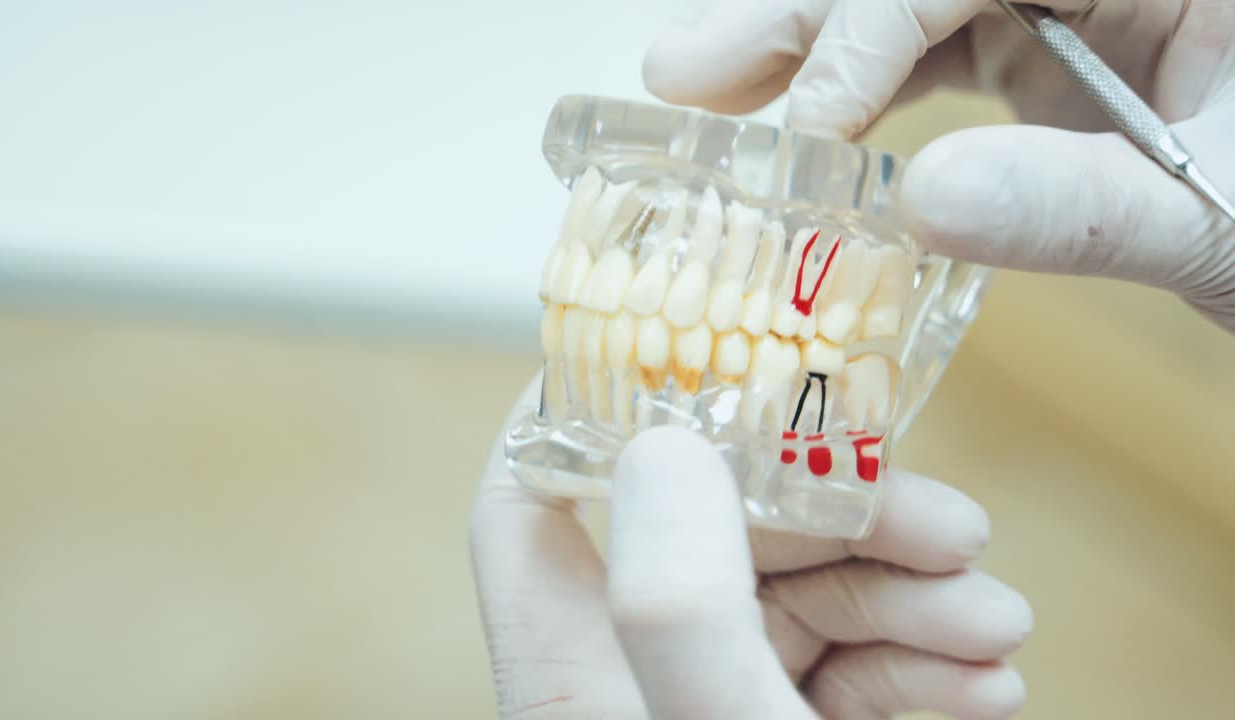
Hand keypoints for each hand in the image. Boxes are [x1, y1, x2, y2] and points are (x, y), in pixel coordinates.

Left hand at [470, 379, 1031, 718]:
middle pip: (704, 533)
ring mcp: (709, 715)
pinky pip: (844, 668)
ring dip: (902, 587)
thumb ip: (679, 601)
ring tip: (990, 622)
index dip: (583, 411)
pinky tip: (981, 683)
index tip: (683, 345)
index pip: (528, 507)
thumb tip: (659, 443)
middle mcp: (630, 689)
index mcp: (568, 683)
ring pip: (793, 594)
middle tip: (949, 523)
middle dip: (834, 512)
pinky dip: (916, 659)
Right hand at [642, 0, 1234, 330]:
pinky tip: (796, 126)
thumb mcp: (1226, 220)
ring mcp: (1073, 3)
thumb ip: (1084, 208)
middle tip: (681, 70)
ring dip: (805, 50)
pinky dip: (861, 92)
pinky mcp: (1050, 54)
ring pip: (915, 3)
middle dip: (803, 17)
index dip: (873, 26)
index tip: (807, 129)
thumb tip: (922, 206)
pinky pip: (936, 52)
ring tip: (697, 87)